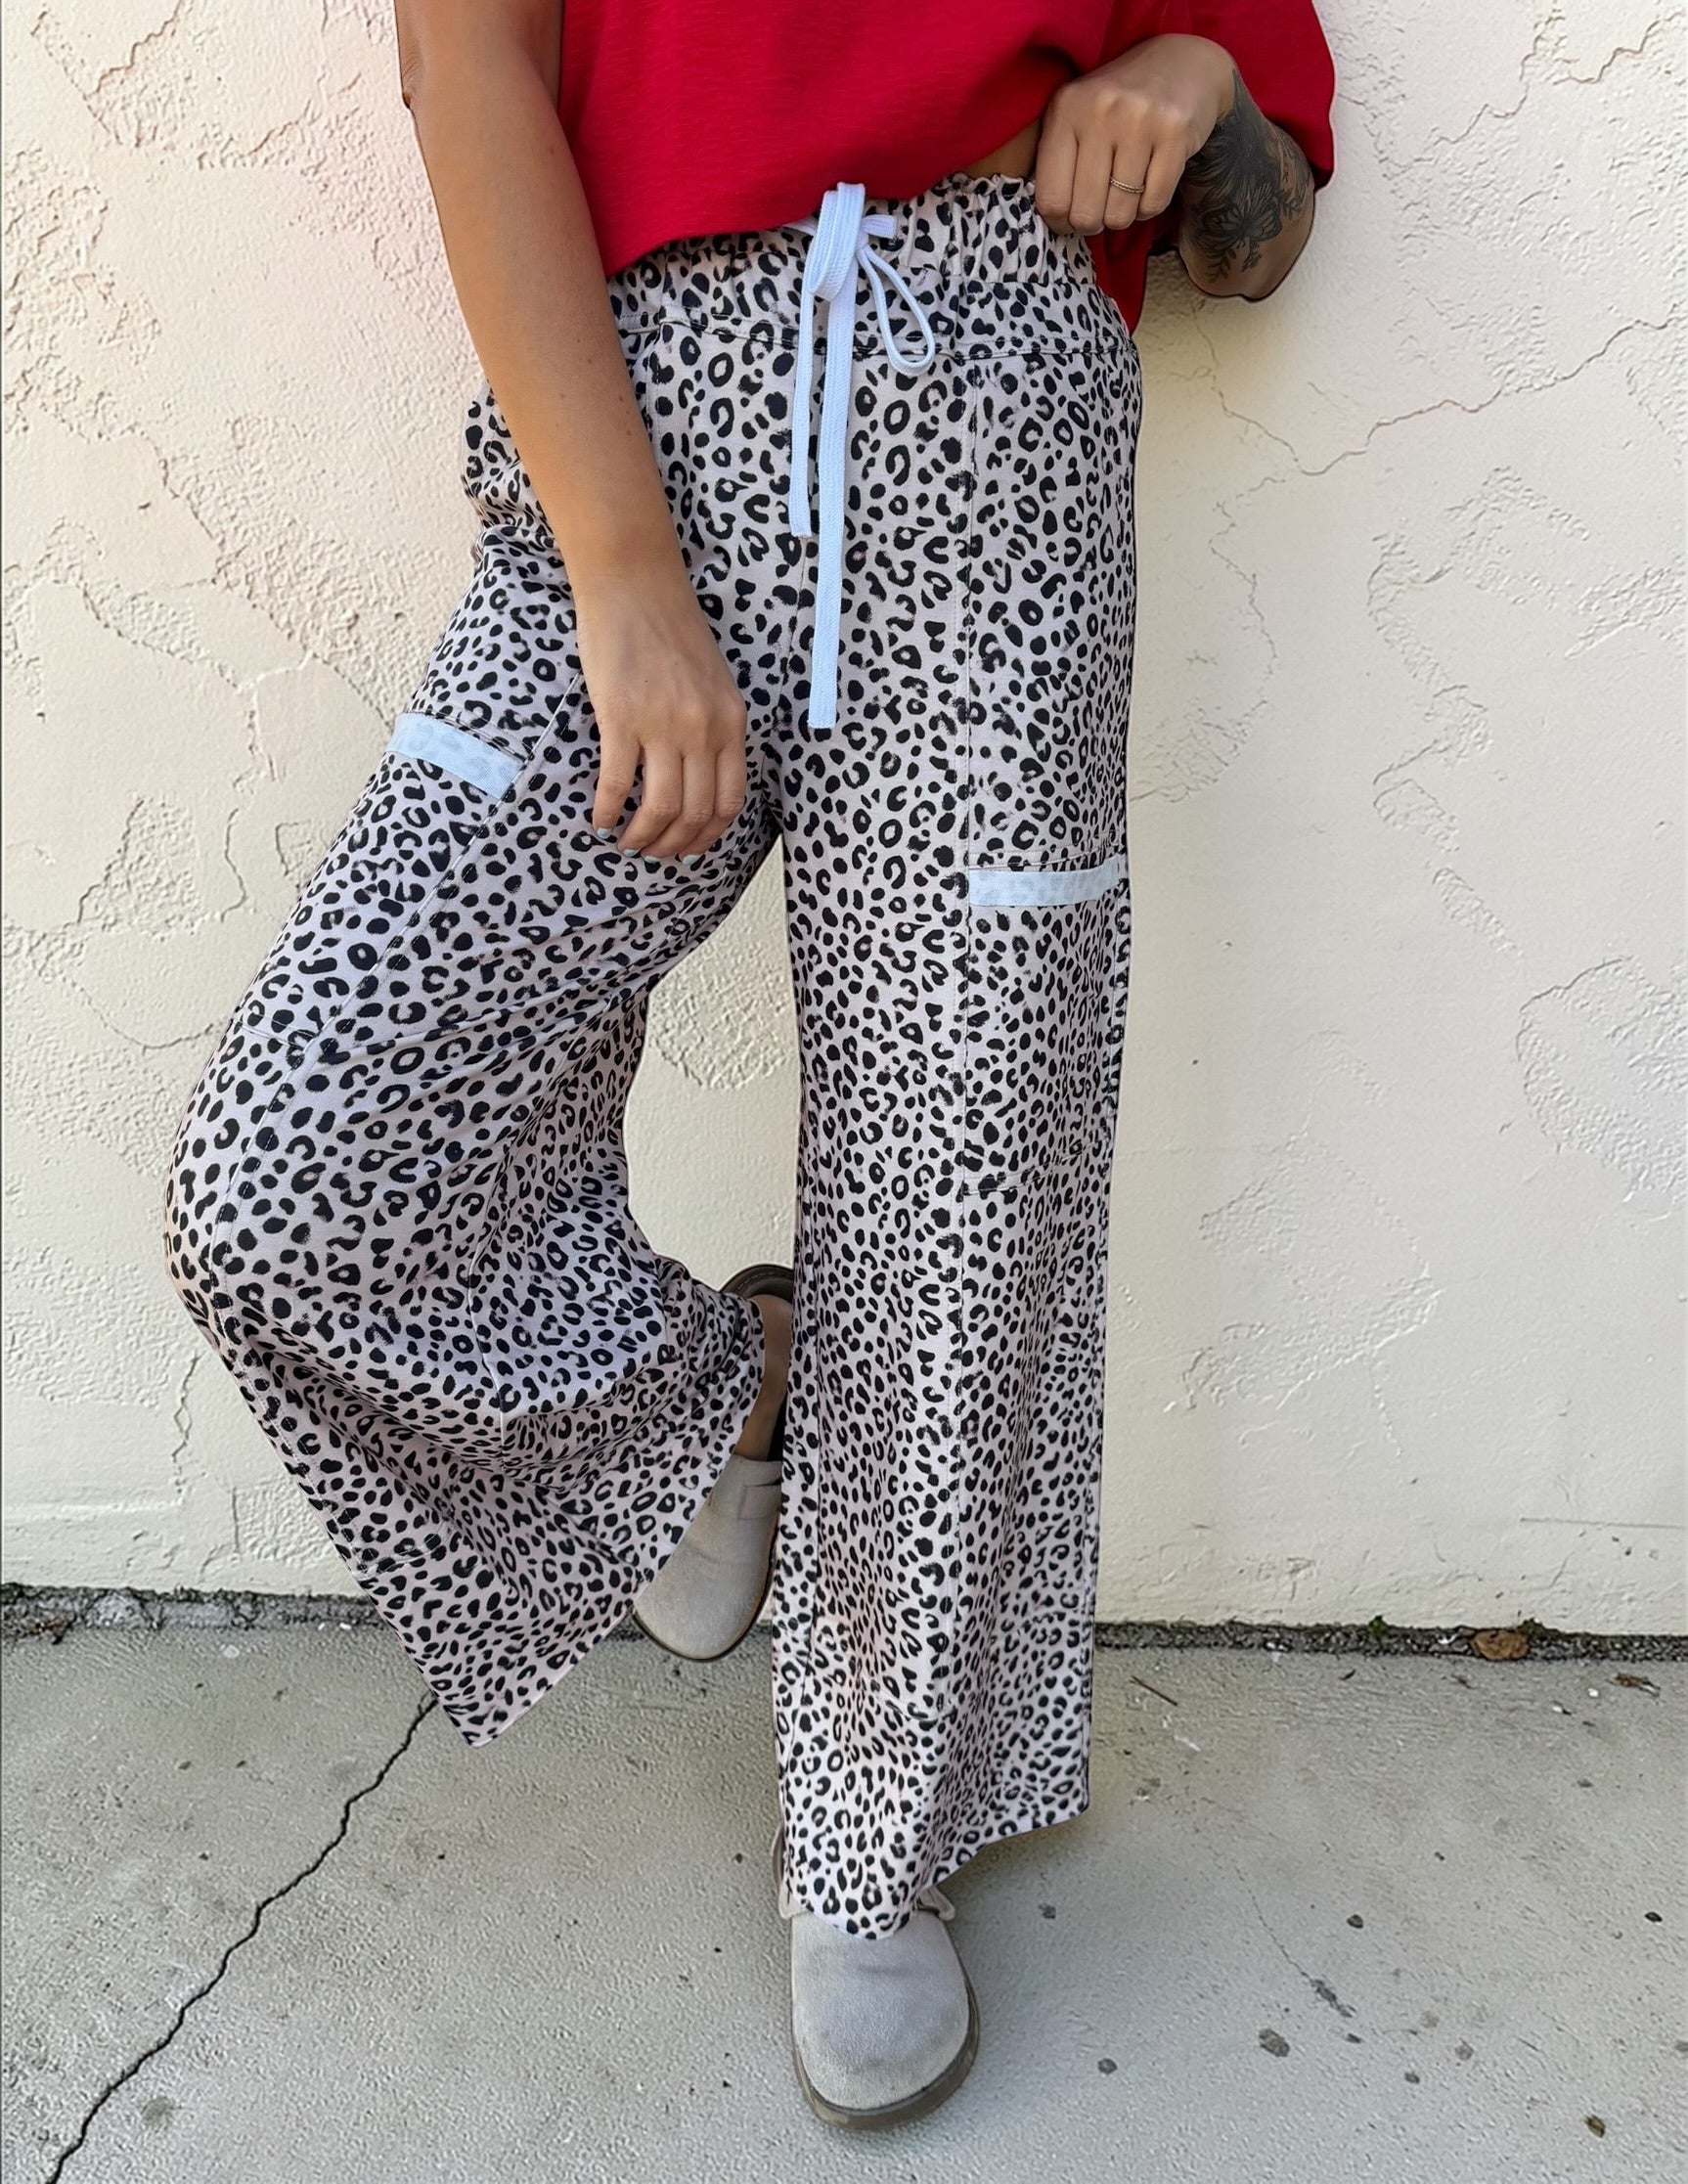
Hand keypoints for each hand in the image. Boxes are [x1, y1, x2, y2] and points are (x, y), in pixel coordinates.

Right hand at [575, 559, 748, 859]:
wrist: (636, 584)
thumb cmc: (671, 630)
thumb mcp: (713, 683)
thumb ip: (714, 729)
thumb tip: (699, 781)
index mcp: (732, 723)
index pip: (728, 803)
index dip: (706, 837)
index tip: (687, 849)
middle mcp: (704, 729)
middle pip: (694, 814)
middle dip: (671, 846)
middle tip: (650, 852)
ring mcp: (663, 725)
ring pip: (659, 808)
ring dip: (640, 837)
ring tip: (625, 842)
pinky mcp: (621, 717)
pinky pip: (617, 783)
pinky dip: (607, 811)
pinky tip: (598, 819)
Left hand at [1034, 35, 1237, 237]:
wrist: (1181, 62)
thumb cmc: (1118, 100)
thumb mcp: (1076, 113)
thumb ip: (1056, 158)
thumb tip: (1051, 219)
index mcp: (1066, 108)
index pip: (1052, 198)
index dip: (1060, 222)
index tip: (1069, 218)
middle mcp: (1100, 111)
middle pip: (1086, 213)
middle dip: (1092, 223)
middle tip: (1100, 208)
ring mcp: (1140, 121)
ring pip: (1120, 214)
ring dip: (1122, 215)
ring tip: (1125, 191)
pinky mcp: (1176, 132)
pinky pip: (1154, 204)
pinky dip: (1149, 207)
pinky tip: (1148, 185)